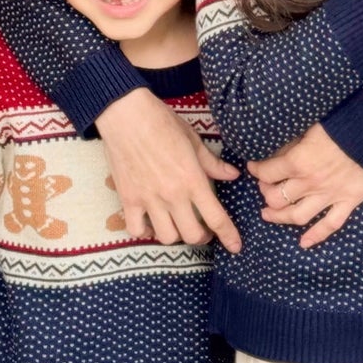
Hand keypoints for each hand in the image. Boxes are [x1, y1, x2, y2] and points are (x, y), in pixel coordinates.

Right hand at [97, 85, 240, 251]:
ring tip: (176, 223)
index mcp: (192, 179)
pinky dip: (145, 230)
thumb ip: (213, 163)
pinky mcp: (128, 199)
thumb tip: (233, 175)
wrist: (126, 115)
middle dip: (202, 237)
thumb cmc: (162, 122)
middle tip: (203, 229)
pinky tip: (150, 220)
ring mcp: (149, 200)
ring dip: (175, 234)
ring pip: (167, 237)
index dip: (229, 236)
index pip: (216, 217)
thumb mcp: (193, 140)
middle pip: (192, 235)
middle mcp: (172, 195)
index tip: (235, 247)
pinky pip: (137, 230)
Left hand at [250, 123, 362, 249]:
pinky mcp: (348, 201)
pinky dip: (316, 236)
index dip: (257, 170)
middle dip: (266, 194)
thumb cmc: (341, 123)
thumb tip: (275, 153)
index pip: (267, 172)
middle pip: (277, 198)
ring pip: (297, 216)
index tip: (253, 167)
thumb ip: (291, 143)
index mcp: (299, 161)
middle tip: (264, 190)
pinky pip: (330, 225)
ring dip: (279, 217)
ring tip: (268, 215)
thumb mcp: (309, 127)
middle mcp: (311, 182)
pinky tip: (303, 243)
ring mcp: (330, 195)